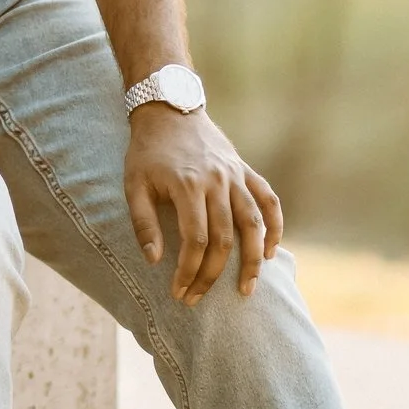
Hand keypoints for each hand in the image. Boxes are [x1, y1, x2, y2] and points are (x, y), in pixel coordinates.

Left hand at [124, 106, 282, 302]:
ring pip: (253, 223)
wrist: (169, 109)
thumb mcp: (133, 184)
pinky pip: (268, 200)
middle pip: (224, 239)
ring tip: (248, 289)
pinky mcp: (244, 170)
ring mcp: (234, 175)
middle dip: (212, 275)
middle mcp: (216, 181)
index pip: (195, 240)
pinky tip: (271, 251)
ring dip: (253, 259)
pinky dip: (274, 226)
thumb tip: (154, 261)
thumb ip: (143, 223)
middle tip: (199, 299)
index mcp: (187, 185)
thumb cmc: (147, 151)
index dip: (189, 272)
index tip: (179, 292)